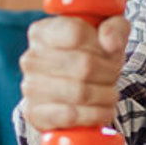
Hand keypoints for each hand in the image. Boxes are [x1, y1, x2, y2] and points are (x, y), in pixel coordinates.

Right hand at [19, 15, 129, 144]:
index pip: (76, 32)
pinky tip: (103, 111)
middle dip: (109, 73)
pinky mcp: (34, 113)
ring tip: (111, 94)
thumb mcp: (107, 36)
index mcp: (43, 32)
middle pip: (84, 64)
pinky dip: (95, 115)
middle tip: (114, 77)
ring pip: (80, 92)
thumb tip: (110, 43)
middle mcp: (31, 58)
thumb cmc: (91, 58)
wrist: (71, 94)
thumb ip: (115, 29)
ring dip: (105, 95)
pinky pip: (71, 115)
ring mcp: (30, 87)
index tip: (108, 51)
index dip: (101, 44)